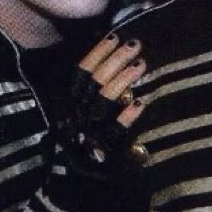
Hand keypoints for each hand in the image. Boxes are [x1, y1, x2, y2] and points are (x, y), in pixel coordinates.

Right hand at [56, 33, 145, 176]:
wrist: (79, 176)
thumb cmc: (80, 131)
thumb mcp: (75, 102)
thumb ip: (85, 79)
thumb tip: (98, 44)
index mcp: (69, 99)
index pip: (81, 70)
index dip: (98, 52)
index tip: (114, 35)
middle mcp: (78, 111)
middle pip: (95, 81)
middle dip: (115, 59)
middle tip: (135, 44)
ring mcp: (91, 129)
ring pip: (105, 100)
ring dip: (123, 80)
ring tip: (141, 63)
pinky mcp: (105, 147)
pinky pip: (116, 130)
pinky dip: (128, 115)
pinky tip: (142, 100)